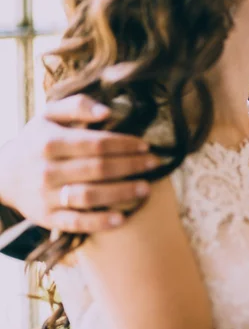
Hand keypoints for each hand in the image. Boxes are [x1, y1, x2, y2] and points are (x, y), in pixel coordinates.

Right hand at [0, 95, 159, 231]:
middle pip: (98, 169)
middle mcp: (47, 169)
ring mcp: (47, 196)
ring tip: (146, 188)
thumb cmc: (37, 140)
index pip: (96, 143)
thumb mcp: (49, 115)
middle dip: (130, 166)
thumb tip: (107, 111)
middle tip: (154, 164)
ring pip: (90, 196)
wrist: (2, 174)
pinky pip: (76, 223)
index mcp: (50, 142)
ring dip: (121, 193)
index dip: (124, 144)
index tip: (145, 145)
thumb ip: (77, 105)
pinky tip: (122, 219)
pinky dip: (99, 222)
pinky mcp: (47, 218)